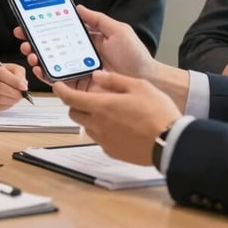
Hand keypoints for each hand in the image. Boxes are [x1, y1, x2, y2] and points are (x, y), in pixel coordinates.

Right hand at [0, 59, 28, 110]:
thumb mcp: (5, 66)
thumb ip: (17, 72)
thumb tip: (23, 84)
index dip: (13, 81)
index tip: (23, 86)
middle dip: (13, 92)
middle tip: (22, 95)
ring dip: (10, 100)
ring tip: (17, 98)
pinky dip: (4, 106)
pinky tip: (9, 102)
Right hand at [13, 4, 155, 82]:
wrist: (145, 80)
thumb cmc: (135, 56)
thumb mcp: (118, 30)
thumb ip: (97, 19)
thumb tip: (79, 8)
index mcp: (89, 40)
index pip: (62, 31)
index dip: (46, 26)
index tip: (31, 21)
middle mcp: (81, 55)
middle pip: (52, 47)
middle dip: (35, 41)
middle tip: (23, 37)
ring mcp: (79, 71)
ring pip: (52, 64)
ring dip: (37, 57)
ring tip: (30, 53)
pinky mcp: (80, 87)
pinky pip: (60, 82)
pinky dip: (46, 76)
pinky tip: (39, 69)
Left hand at [54, 71, 181, 165]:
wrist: (170, 142)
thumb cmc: (157, 112)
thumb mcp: (138, 86)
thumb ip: (114, 80)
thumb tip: (98, 75)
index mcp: (102, 105)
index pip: (71, 98)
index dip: (61, 91)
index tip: (57, 86)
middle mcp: (98, 124)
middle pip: (75, 114)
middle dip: (76, 104)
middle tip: (87, 97)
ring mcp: (104, 140)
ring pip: (86, 127)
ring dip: (89, 118)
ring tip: (106, 111)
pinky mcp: (112, 152)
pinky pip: (99, 139)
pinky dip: (101, 131)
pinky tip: (117, 126)